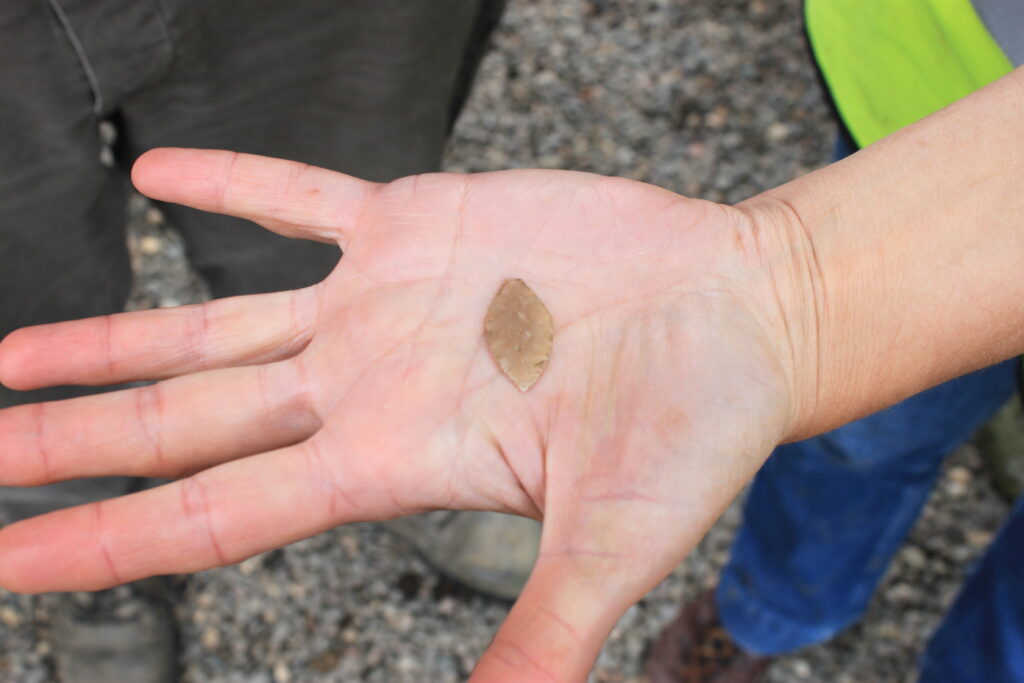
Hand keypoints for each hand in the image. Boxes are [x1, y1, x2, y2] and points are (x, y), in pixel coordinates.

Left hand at [0, 149, 799, 681]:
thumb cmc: (692, 427)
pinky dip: (230, 187)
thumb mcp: (613, 543)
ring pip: (213, 322)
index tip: (7, 559)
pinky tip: (158, 179)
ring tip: (15, 353)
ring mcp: (379, 303)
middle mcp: (363, 385)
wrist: (738, 314)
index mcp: (391, 460)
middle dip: (68, 441)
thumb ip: (542, 639)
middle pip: (182, 423)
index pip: (209, 514)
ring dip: (112, 336)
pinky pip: (299, 199)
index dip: (101, 541)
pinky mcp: (419, 222)